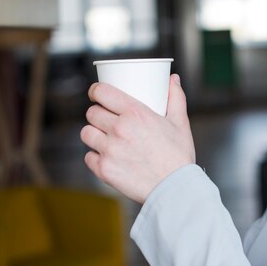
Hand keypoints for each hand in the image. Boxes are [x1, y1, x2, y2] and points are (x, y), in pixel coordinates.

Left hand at [80, 74, 195, 202]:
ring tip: (104, 137)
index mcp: (135, 113)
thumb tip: (173, 79)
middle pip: (92, 113)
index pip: (102, 93)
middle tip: (106, 118)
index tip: (97, 93)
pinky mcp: (103, 169)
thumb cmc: (178, 155)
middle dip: (98, 113)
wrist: (174, 188)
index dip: (96, 90)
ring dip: (94, 133)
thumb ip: (176, 97)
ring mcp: (109, 150)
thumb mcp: (180, 122)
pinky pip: (88, 157)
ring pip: (86, 133)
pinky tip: (106, 156)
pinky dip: (95, 156)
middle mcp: (118, 129)